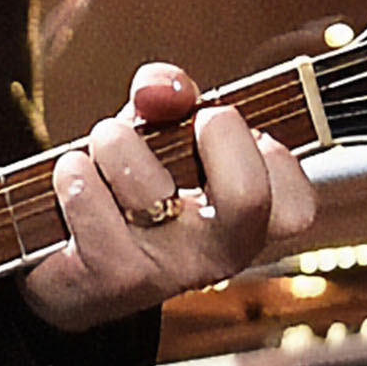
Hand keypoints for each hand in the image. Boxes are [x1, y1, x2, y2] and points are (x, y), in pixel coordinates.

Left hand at [19, 61, 318, 331]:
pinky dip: (74, 171)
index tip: (223, 126)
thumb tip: (164, 88)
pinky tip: (74, 174)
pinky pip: (90, 203)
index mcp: (248, 227)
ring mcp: (166, 270)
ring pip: (148, 188)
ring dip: (115, 142)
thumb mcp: (158, 136)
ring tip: (104, 143)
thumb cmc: (128, 191)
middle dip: (214, 134)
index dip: (270, 151)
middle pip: (247, 196)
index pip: (296, 203)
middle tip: (177, 121)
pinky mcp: (110, 277)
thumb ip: (169, 96)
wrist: (70, 271)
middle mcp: (218, 255)